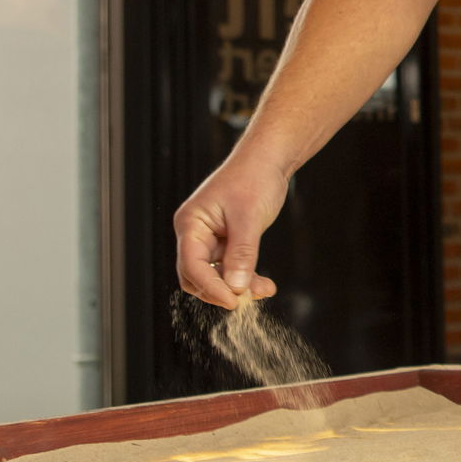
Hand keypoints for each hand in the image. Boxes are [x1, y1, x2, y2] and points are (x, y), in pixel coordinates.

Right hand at [174, 156, 287, 309]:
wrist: (269, 160)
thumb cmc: (253, 178)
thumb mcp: (249, 217)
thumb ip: (242, 253)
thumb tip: (235, 287)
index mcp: (191, 224)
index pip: (191, 266)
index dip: (210, 287)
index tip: (233, 301)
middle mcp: (196, 233)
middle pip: (198, 275)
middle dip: (221, 290)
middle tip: (247, 299)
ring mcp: (211, 238)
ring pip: (217, 274)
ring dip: (238, 285)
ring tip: (264, 290)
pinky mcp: (228, 240)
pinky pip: (232, 266)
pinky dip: (246, 276)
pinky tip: (265, 284)